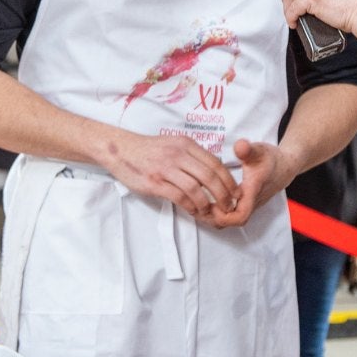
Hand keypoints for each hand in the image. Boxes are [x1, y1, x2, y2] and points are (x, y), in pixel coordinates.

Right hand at [105, 131, 237, 219]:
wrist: (120, 150)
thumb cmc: (149, 150)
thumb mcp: (173, 145)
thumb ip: (192, 156)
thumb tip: (213, 172)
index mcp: (185, 145)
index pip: (215, 163)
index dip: (228, 180)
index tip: (235, 192)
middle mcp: (177, 155)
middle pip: (209, 176)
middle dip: (223, 194)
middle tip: (228, 206)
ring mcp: (165, 168)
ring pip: (195, 188)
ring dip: (207, 203)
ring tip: (210, 211)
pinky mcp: (154, 182)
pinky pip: (178, 196)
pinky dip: (190, 206)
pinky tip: (193, 210)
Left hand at [201, 139, 297, 229]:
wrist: (286, 166)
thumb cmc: (271, 159)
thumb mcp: (259, 151)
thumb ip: (248, 150)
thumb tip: (239, 146)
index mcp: (252, 193)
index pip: (239, 217)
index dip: (223, 216)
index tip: (211, 203)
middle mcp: (250, 203)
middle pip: (230, 223)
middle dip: (212, 217)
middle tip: (196, 204)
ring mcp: (248, 205)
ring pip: (229, 220)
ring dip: (213, 214)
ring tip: (199, 201)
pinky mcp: (245, 204)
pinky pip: (230, 214)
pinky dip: (217, 210)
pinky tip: (206, 198)